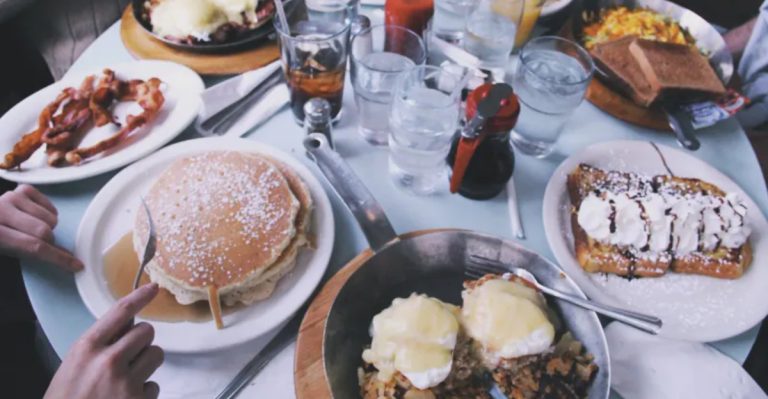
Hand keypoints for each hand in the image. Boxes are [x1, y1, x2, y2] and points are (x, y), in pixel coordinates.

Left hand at [0, 184, 81, 270]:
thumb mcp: (8, 252)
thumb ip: (34, 253)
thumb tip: (67, 258)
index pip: (34, 247)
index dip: (58, 257)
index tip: (77, 265)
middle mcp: (3, 211)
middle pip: (45, 231)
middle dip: (47, 241)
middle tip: (37, 242)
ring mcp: (13, 197)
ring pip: (50, 218)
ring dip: (47, 226)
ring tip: (31, 227)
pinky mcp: (21, 189)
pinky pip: (49, 205)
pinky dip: (48, 213)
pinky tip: (34, 215)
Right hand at [45, 283, 163, 398]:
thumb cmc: (67, 398)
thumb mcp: (74, 365)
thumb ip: (99, 344)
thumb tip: (129, 324)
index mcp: (87, 348)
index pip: (120, 312)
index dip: (139, 297)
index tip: (153, 288)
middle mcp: (108, 361)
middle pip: (146, 332)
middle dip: (141, 341)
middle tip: (129, 355)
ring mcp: (126, 382)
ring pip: (156, 354)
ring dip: (147, 364)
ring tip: (126, 378)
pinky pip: (154, 385)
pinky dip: (144, 392)